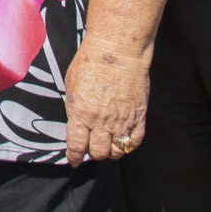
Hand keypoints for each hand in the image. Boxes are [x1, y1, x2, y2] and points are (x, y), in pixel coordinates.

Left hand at [63, 39, 150, 164]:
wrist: (118, 50)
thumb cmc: (90, 62)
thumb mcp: (71, 84)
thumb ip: (74, 107)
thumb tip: (76, 123)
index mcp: (80, 113)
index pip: (76, 146)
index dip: (74, 157)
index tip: (74, 161)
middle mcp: (101, 121)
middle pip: (97, 152)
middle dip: (92, 153)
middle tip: (91, 149)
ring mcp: (122, 120)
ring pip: (116, 151)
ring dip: (110, 151)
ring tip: (106, 145)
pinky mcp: (139, 116)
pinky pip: (134, 142)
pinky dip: (128, 145)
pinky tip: (122, 140)